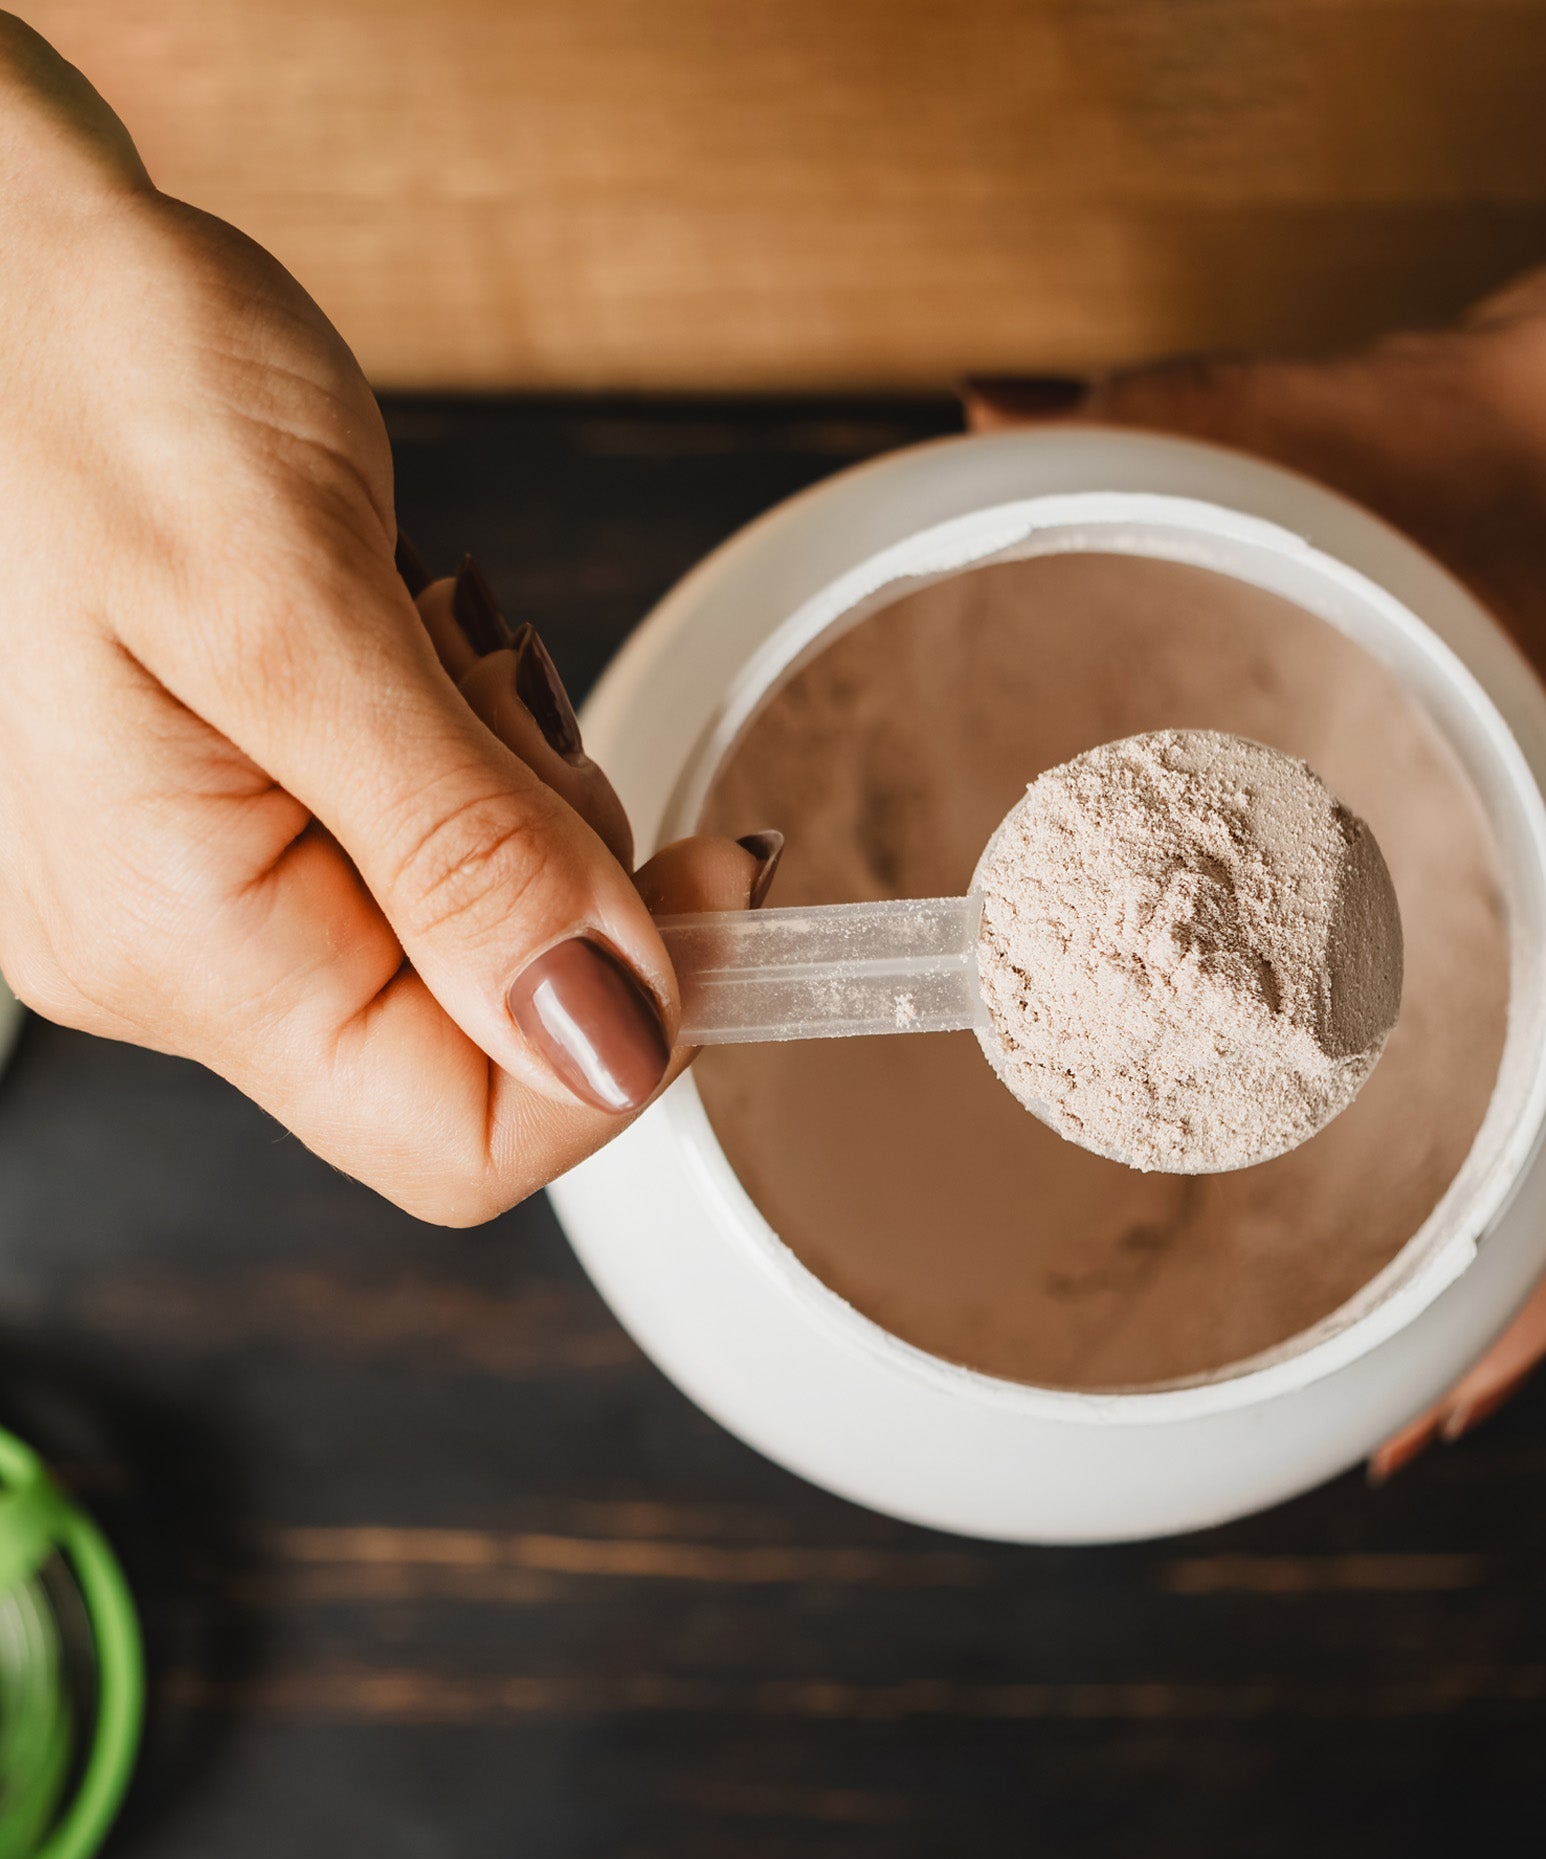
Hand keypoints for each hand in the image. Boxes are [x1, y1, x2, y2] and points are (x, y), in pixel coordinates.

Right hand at [0, 18, 773, 1223]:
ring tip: (422, 639)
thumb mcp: (294, 612)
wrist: (14, 276)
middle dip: (568, 875)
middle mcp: (190, 957)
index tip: (719, 887)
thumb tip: (606, 1036)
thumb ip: (461, 850)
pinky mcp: (271, 829)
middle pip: (497, 1038)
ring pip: (496, 941)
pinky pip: (454, 859)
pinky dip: (487, 764)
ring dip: (528, 797)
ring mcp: (227, 896)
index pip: (460, 1139)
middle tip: (492, 693)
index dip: (626, 1044)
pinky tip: (412, 650)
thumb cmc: (92, 384)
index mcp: (180, 938)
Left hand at [965, 0, 1545, 1467]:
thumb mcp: (1381, 429)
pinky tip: (1425, 1069)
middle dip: (1462, 1278)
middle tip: (1337, 1371)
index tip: (1407, 1428)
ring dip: (1485, 1182)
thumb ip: (1176, 431)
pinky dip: (1518, 1071)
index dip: (1504, 1322)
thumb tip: (983, 436)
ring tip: (1365, 1267)